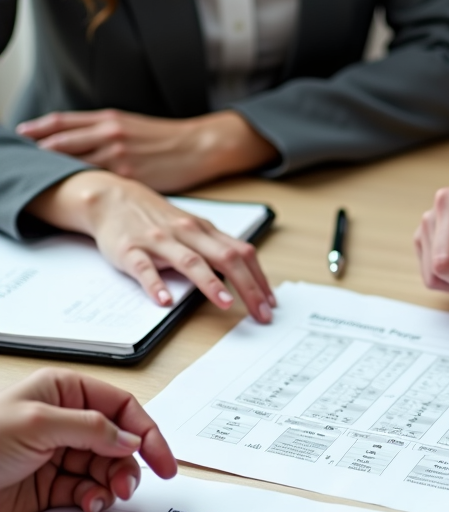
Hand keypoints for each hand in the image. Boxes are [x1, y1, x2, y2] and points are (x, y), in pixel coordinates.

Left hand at [0, 368, 176, 511]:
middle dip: (128, 466)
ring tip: (105, 498)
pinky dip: (93, 500)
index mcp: (65, 392)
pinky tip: (88, 505)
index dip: (146, 433)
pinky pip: (87, 492)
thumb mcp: (39, 424)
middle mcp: (66, 421)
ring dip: (112, 485)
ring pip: (107, 470)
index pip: (122, 408)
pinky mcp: (51, 487)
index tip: (164, 461)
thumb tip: (133, 441)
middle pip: (120, 443)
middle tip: (128, 487)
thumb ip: (93, 429)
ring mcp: (59, 455)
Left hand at [16, 109, 276, 193]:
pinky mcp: (131, 174)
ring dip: (53, 167)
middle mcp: (109, 133)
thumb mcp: (135, 127)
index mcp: (109, 119)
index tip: (21, 133)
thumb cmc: (170, 140)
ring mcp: (118, 154)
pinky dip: (81, 183)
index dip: (39, 127)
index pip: (63, 122)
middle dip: (37, 148)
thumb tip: (85, 146)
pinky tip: (72, 191)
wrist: (201, 146)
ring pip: (75, 161)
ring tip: (35, 175)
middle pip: (61, 140)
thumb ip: (108, 133)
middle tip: (17, 156)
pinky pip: (98, 179)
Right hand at [27, 170, 275, 321]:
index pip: (242, 253)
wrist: (113, 198)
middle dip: (248, 287)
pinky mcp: (131, 250)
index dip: (260, 278)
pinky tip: (164, 301)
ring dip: (210, 283)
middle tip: (261, 313)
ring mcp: (159, 241)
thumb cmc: (158, 220)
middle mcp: (188, 234)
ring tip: (225, 304)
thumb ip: (215, 249)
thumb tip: (245, 277)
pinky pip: (144, 268)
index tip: (271, 303)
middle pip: (226, 258)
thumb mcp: (193, 229)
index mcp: (206, 231)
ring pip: (190, 261)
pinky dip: (154, 284)